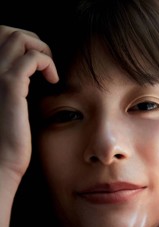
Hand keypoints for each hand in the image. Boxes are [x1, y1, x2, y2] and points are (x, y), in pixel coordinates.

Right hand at [0, 25, 57, 181]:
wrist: (1, 161)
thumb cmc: (7, 139)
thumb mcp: (8, 106)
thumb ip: (14, 88)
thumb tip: (30, 76)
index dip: (22, 44)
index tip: (38, 66)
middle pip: (9, 32)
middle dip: (33, 42)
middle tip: (47, 65)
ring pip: (20, 38)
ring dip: (42, 50)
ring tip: (51, 73)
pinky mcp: (10, 85)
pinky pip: (33, 58)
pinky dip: (48, 63)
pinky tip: (54, 81)